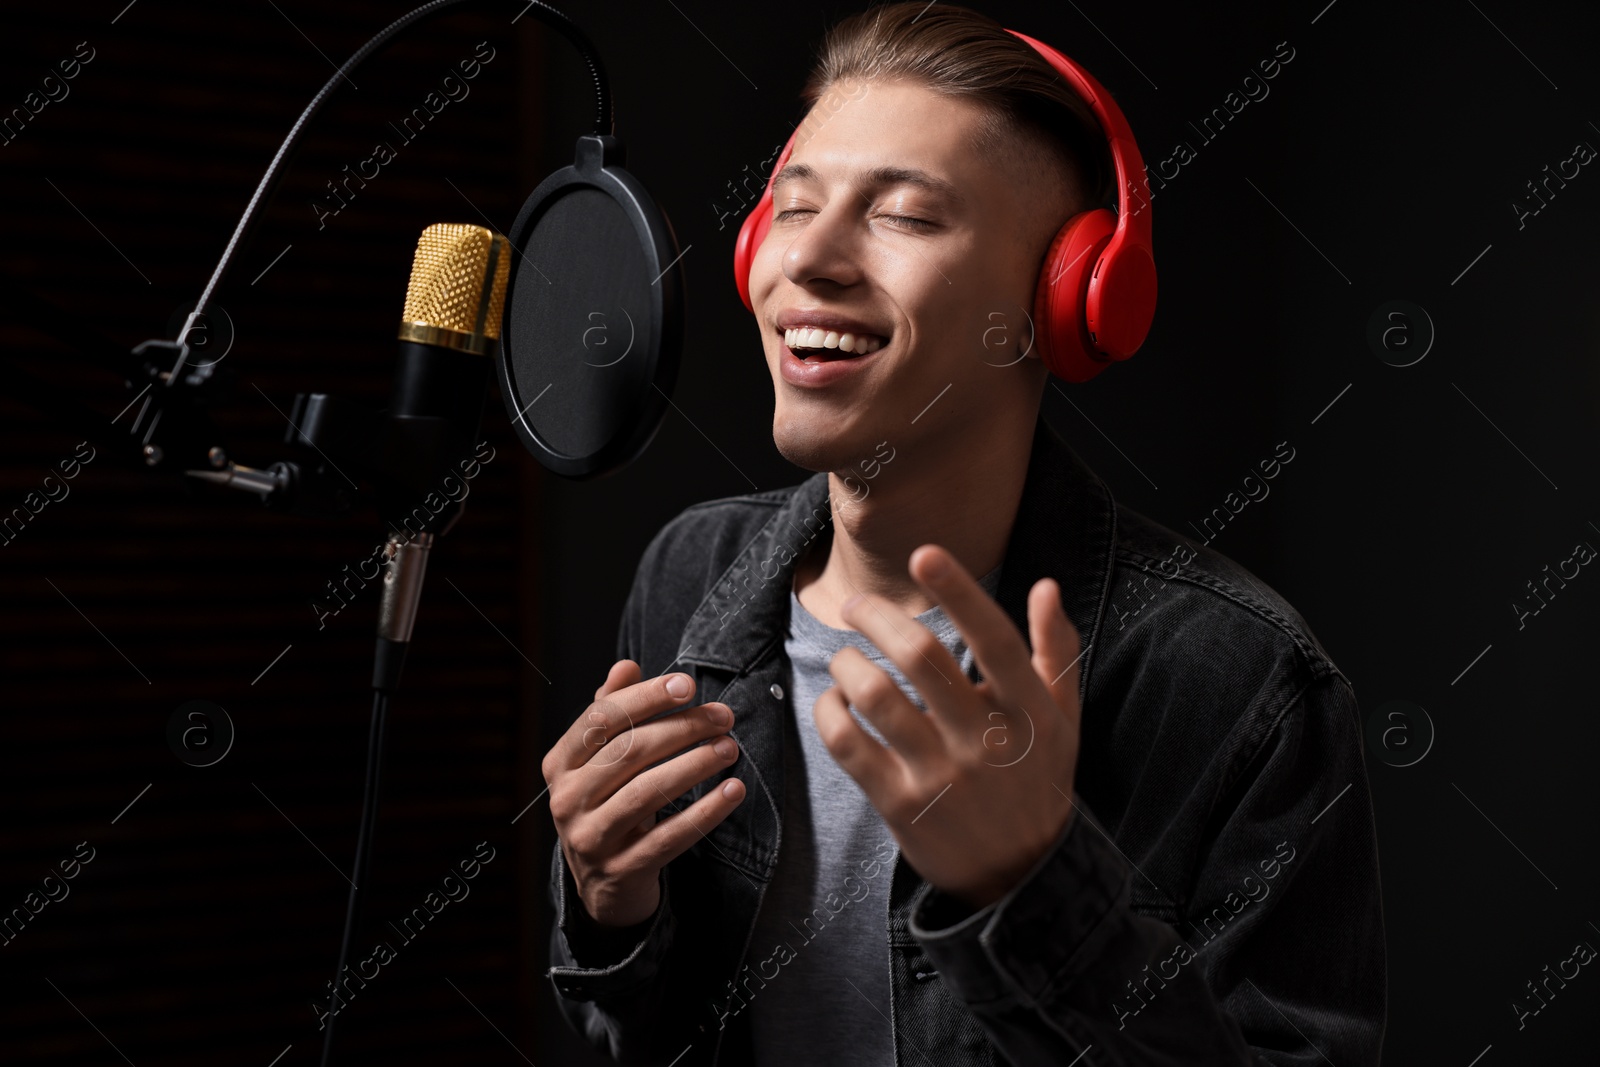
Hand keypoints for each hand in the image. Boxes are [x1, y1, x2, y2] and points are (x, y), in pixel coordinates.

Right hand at [542, 661, 744, 927]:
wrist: (602, 885)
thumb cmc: (607, 804)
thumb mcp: (601, 761)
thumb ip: (612, 712)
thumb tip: (625, 666)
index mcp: (560, 764)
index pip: (602, 719)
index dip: (646, 697)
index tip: (688, 684)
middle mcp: (567, 800)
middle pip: (629, 752)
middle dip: (682, 728)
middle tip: (723, 717)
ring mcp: (591, 838)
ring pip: (648, 792)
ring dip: (695, 765)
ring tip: (729, 748)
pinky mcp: (621, 870)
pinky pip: (669, 837)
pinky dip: (705, 812)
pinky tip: (733, 791)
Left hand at [814, 544, 1082, 909]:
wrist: (1019, 875)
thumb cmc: (1037, 780)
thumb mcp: (1063, 719)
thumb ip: (1055, 651)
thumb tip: (1046, 586)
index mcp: (1030, 713)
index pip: (994, 639)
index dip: (959, 592)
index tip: (924, 554)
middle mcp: (986, 741)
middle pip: (922, 656)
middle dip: (879, 616)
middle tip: (857, 604)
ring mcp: (941, 776)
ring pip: (877, 697)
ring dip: (849, 662)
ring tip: (846, 654)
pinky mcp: (900, 806)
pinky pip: (849, 745)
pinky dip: (831, 711)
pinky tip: (836, 699)